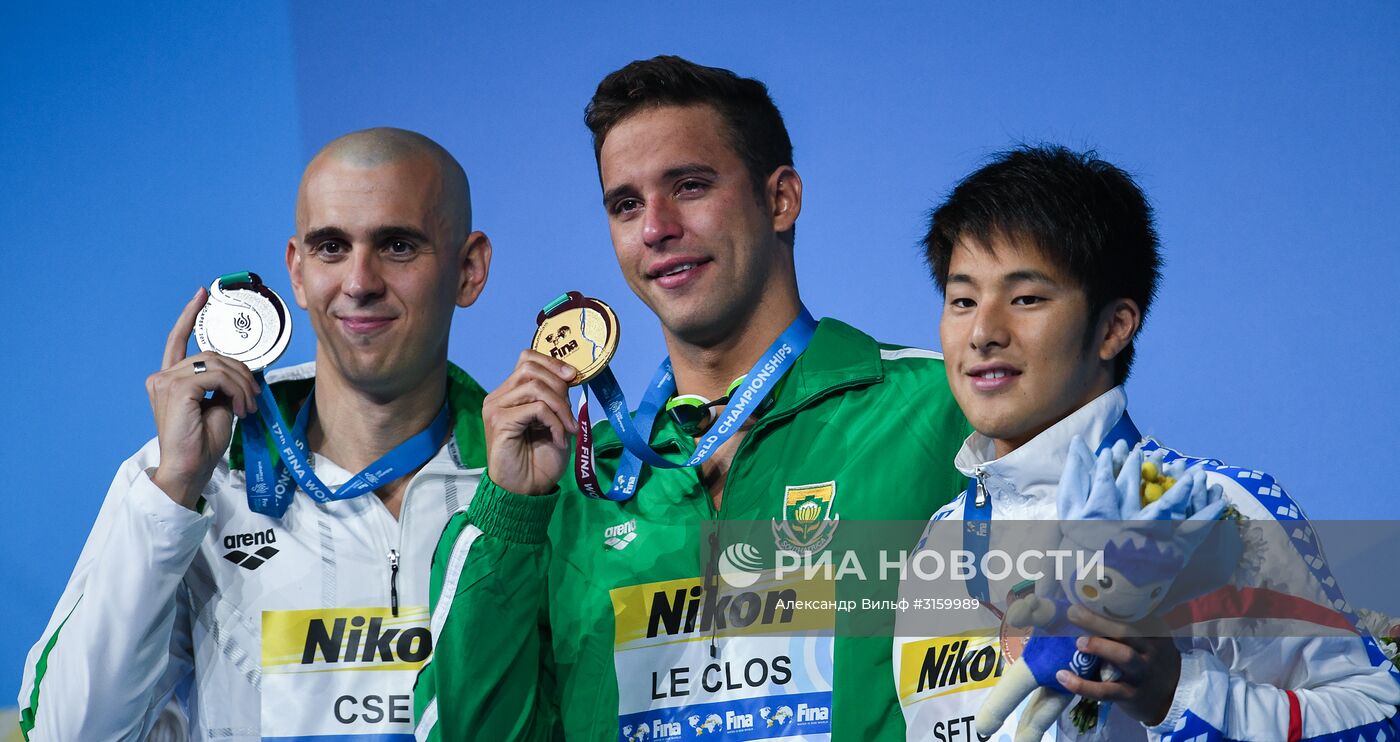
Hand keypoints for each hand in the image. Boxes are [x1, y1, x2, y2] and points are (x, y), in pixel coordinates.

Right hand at [147, 288, 259, 508]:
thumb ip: (222, 384)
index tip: (202, 294)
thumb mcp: (217, 406)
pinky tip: (241, 408)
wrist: (189, 469)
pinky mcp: (177, 389)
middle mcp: (162, 377)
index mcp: (169, 380)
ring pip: (217, 364)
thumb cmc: (202, 444)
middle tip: (254, 398)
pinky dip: (236, 390)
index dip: (190, 315)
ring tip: (249, 406)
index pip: (178, 340)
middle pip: (212, 355)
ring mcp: (166, 381)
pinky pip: (218, 377)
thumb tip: (242, 371)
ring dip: (242, 384)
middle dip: (240, 373)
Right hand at [482, 350, 577, 495]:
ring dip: (561, 407)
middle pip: (531, 369)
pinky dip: (555, 422)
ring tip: (568, 430)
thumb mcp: (555, 421)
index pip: (527, 359)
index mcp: (510, 394)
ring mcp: (496, 408)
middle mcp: (498, 397)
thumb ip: (556, 398)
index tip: (573, 377)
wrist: (526, 491)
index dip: (552, 362)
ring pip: (536, 387)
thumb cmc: (540, 460)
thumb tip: (569, 376)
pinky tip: (559, 440)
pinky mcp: (500, 422)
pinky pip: (537, 408)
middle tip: (571, 415)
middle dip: (559, 387)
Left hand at [1058, 605, 1180, 725]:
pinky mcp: (1130, 694)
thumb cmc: (1149, 658)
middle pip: (1127, 631)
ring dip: (1099, 646)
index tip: (1084, 595)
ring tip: (1079, 642)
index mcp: (1154, 630)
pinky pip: (1106, 690)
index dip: (1109, 603)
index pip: (1134, 613)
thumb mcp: (1150, 638)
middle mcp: (1151, 649)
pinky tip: (1062, 676)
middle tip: (1073, 612)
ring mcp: (1142, 673)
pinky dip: (1082, 685)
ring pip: (1124, 656)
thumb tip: (1085, 602)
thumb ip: (1128, 622)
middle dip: (1099, 621)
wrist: (1171, 697)